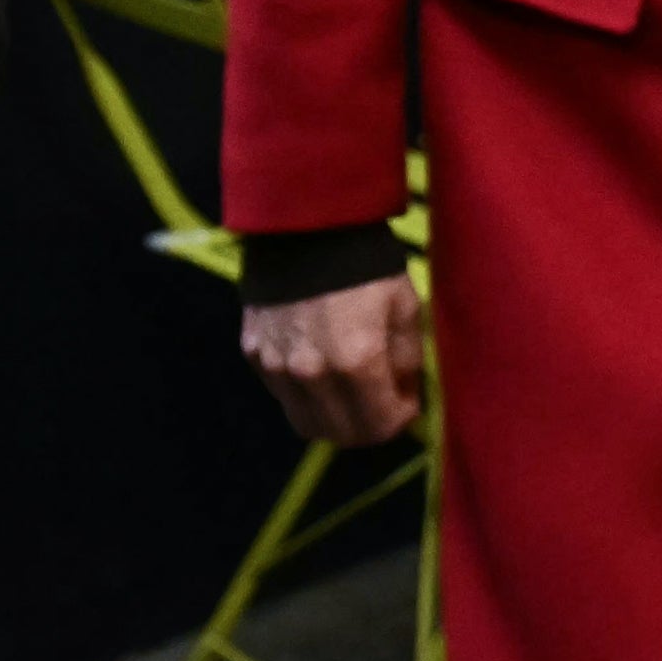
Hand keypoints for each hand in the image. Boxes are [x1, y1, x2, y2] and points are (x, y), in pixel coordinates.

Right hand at [242, 274, 425, 447]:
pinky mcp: (253, 354)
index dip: (400, 421)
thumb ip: (407, 361)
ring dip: (333, 419)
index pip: (378, 426)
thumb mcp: (406, 307)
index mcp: (356, 362)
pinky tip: (321, 371)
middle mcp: (311, 374)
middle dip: (368, 428)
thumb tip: (405, 398)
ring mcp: (276, 367)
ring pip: (305, 423)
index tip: (408, 404)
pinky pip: (282, 396)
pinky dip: (305, 396)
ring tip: (353, 395)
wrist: (306, 226)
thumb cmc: (368, 264)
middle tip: (383, 405)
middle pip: (341, 434)